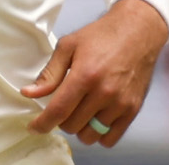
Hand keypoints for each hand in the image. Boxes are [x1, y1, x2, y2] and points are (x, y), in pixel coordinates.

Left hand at [20, 0, 168, 146]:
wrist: (138, 30)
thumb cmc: (103, 35)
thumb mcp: (69, 45)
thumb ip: (49, 73)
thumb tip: (29, 93)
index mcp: (85, 75)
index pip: (58, 111)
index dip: (42, 124)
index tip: (35, 126)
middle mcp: (104, 92)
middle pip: (71, 126)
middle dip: (61, 119)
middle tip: (64, 106)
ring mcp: (120, 102)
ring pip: (89, 135)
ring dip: (80, 128)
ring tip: (81, 111)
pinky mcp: (133, 109)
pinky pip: (110, 139)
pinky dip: (99, 134)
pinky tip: (96, 118)